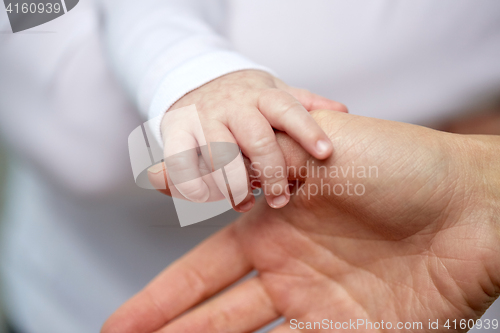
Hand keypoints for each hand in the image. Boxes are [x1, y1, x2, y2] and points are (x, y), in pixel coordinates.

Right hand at [103, 111, 499, 332]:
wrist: (473, 201)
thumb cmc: (398, 163)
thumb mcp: (311, 151)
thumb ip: (241, 168)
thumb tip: (161, 172)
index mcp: (274, 226)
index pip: (205, 269)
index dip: (164, 297)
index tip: (124, 322)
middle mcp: (290, 268)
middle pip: (217, 312)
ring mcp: (321, 303)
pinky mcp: (355, 331)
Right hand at [161, 70, 346, 210]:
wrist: (194, 79)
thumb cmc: (242, 96)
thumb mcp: (273, 92)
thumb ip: (304, 103)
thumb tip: (341, 111)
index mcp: (261, 95)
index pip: (287, 110)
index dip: (307, 130)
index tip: (325, 153)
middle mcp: (233, 105)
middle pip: (256, 139)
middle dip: (271, 173)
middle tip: (278, 199)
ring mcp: (203, 117)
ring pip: (220, 156)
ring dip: (234, 186)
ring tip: (244, 202)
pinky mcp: (176, 131)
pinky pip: (182, 162)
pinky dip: (195, 185)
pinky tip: (209, 196)